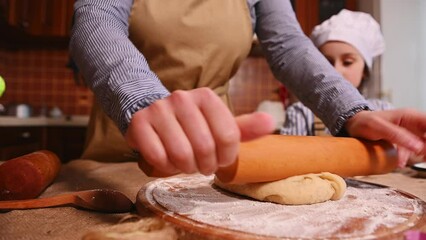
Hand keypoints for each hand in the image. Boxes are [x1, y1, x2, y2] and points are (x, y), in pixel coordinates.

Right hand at [125, 88, 275, 175]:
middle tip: (202, 165)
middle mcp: (182, 98)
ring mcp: (159, 109)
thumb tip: (271, 122)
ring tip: (186, 164)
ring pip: (181, 155)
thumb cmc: (191, 124)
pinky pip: (158, 157)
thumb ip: (244, 127)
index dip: (227, 157)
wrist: (152, 113)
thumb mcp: (219, 124)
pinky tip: (167, 161)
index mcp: (206, 97)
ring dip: (185, 168)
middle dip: (205, 165)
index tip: (221, 159)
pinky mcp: (140, 123)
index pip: (229, 137)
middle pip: (205, 148)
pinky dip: (165, 167)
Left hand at [344, 109, 425, 166]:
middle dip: (425, 149)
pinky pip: (410, 151)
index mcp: (410, 116)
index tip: (424, 149)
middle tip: (421, 157)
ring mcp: (408, 133)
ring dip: (421, 154)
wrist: (353, 124)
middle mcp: (412, 124)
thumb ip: (398, 135)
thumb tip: (418, 146)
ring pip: (422, 145)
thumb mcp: (380, 128)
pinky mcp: (401, 141)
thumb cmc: (365, 122)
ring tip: (405, 161)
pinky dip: (406, 158)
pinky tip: (399, 163)